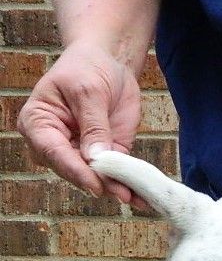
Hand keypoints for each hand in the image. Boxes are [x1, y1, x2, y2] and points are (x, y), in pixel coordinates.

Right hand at [17, 40, 144, 205]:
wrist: (108, 60)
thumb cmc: (87, 67)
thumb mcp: (89, 91)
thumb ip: (93, 125)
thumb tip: (95, 157)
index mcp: (38, 123)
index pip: (54, 152)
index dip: (75, 170)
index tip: (95, 185)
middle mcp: (55, 143)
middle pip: (74, 171)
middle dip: (99, 183)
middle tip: (122, 194)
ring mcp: (80, 151)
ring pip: (95, 177)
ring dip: (117, 189)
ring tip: (138, 199)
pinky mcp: (105, 154)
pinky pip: (115, 174)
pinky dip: (129, 185)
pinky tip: (143, 197)